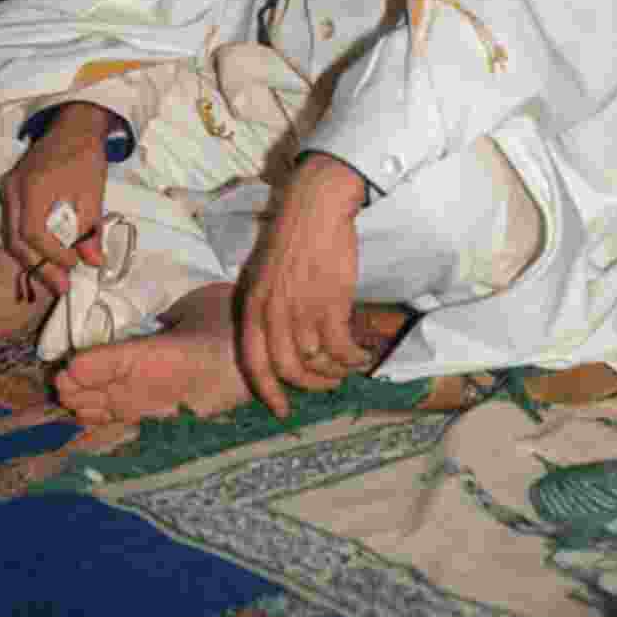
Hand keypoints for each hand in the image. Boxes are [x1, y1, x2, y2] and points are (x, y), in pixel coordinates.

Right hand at [0, 102, 111, 295]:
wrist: (74, 127)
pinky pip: (13, 224)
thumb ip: (90, 229)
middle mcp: (12, 189)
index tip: (73, 265)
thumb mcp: (93, 193)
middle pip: (15, 240)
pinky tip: (46, 254)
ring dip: (32, 258)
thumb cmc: (84, 156)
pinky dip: (28, 243)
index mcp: (32, 187)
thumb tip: (94, 262)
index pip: (33, 234)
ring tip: (55, 275)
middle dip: (38, 266)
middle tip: (61, 286)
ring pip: (11, 235)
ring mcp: (8, 189)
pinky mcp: (11, 190)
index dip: (51, 255)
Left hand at [239, 153, 372, 416]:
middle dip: (311, 384)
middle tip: (328, 384)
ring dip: (336, 371)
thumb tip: (282, 340)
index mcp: (252, 304)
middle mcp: (272, 312)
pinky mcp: (330, 304)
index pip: (253, 362)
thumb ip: (268, 306)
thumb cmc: (293, 235)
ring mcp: (301, 310)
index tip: (282, 411)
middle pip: (288, 369)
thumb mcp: (265, 273)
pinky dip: (354, 358)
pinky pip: (342, 349)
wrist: (315, 206)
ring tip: (350, 367)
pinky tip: (363, 354)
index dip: (267, 392)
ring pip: (317, 362)